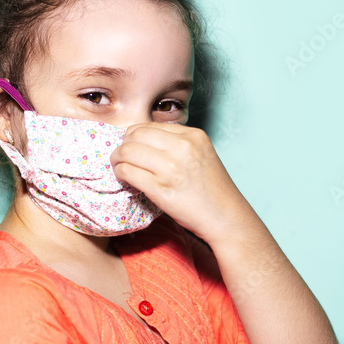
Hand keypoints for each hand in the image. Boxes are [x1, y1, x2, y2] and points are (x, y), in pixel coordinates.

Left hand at [109, 122, 251, 243]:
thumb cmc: (212, 190)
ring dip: (118, 160)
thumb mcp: (201, 154)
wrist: (226, 217)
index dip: (135, 136)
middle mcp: (183, 147)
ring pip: (127, 152)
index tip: (133, 147)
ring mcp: (171, 168)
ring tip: (121, 168)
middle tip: (121, 157)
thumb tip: (143, 141)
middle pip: (135, 135)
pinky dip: (121, 174)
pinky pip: (128, 172)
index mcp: (193, 135)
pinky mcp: (161, 188)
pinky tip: (125, 179)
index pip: (149, 126)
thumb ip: (177, 144)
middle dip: (123, 145)